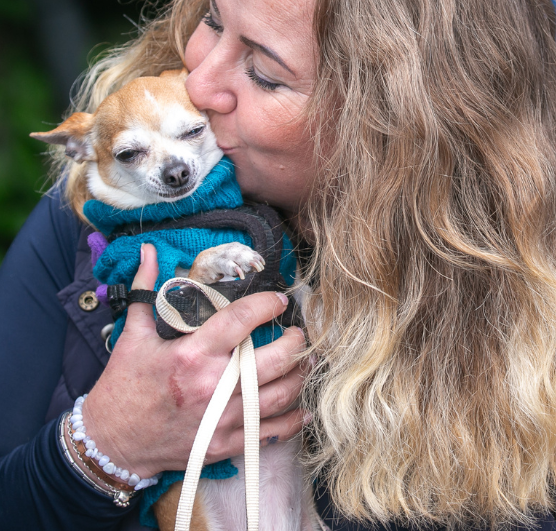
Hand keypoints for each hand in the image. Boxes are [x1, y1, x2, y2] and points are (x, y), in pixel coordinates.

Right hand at [82, 244, 307, 477]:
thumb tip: (148, 250)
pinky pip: (270, 433)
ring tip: (307, 362)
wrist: (111, 443)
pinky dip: (292, 421)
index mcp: (192, 354)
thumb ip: (145, 288)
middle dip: (294, 342)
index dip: (266, 305)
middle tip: (299, 333)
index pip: (241, 320)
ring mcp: (221, 418)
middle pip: (273, 359)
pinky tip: (302, 407)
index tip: (279, 299)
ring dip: (299, 376)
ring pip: (279, 395)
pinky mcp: (224, 444)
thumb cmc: (123, 386)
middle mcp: (212, 385)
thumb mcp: (132, 334)